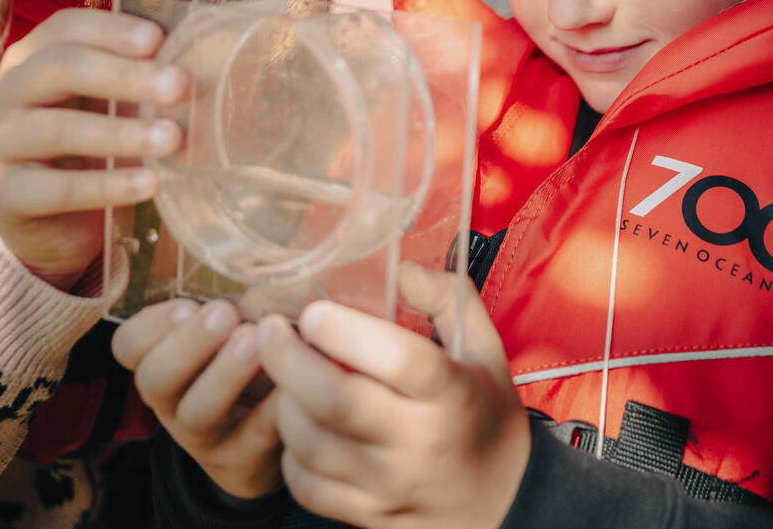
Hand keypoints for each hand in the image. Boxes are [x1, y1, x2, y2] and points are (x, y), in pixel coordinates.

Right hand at [0, 8, 186, 287]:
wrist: (50, 227)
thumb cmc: (87, 152)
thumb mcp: (110, 109)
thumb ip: (139, 83)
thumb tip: (203, 58)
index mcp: (30, 59)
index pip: (64, 28)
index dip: (110, 30)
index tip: (158, 39)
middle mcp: (3, 92)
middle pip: (59, 68)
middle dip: (124, 75)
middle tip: (179, 85)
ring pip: (56, 129)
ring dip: (120, 133)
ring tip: (172, 140)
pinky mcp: (0, 195)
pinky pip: (54, 189)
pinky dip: (105, 186)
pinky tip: (148, 184)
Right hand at [111, 298, 282, 499]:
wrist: (262, 450)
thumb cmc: (244, 374)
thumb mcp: (223, 340)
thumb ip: (225, 307)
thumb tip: (250, 251)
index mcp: (163, 366)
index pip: (128, 346)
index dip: (151, 325)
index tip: (189, 304)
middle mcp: (174, 403)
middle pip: (155, 379)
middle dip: (188, 343)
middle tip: (225, 313)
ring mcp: (206, 437)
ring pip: (197, 411)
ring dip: (224, 373)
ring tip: (256, 340)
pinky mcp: (246, 460)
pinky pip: (255, 437)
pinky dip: (273, 409)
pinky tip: (292, 384)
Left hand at [256, 264, 530, 528]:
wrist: (504, 504)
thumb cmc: (484, 414)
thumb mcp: (485, 351)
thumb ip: (449, 300)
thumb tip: (402, 268)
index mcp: (452, 394)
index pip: (397, 360)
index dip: (347, 331)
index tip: (313, 311)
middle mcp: (421, 442)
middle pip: (336, 401)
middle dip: (287, 361)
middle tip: (268, 331)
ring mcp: (392, 485)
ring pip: (311, 445)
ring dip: (283, 403)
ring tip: (280, 375)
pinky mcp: (370, 516)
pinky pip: (308, 486)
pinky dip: (290, 453)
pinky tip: (298, 425)